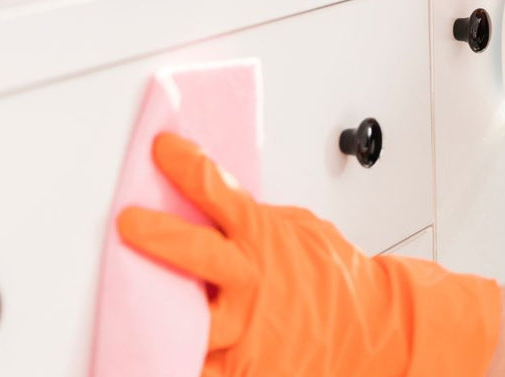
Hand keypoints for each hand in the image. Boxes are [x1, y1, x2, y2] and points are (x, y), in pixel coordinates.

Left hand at [116, 132, 501, 376]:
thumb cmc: (338, 281)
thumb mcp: (302, 232)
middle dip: (158, 235)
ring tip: (129, 299)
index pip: (217, 189)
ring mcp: (245, 329)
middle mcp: (251, 281)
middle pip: (194, 252)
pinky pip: (199, 365)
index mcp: (264, 238)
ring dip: (158, 306)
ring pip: (186, 318)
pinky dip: (180, 356)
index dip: (186, 164)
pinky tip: (161, 346)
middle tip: (128, 223)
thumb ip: (258, 222)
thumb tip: (219, 205)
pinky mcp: (244, 368)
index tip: (163, 149)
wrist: (375, 332)